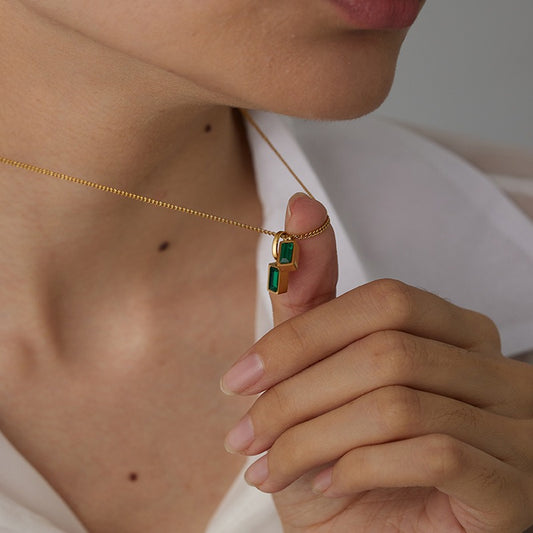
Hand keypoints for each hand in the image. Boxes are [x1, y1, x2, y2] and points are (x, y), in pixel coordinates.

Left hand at [221, 194, 532, 532]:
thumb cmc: (348, 462)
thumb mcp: (320, 379)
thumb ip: (313, 300)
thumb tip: (301, 206)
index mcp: (456, 333)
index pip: (383, 301)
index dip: (301, 336)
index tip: (239, 377)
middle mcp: (496, 370)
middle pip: (386, 348)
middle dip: (296, 391)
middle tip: (244, 434)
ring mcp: (516, 428)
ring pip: (397, 401)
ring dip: (311, 437)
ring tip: (269, 467)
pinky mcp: (512, 485)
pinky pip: (431, 451)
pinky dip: (357, 468)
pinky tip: (324, 485)